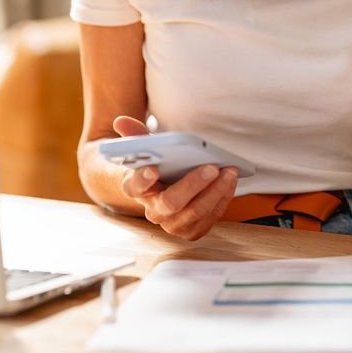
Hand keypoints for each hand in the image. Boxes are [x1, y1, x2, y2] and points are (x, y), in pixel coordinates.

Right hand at [112, 116, 238, 240]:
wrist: (165, 190)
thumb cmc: (157, 165)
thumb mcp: (146, 148)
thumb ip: (135, 134)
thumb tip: (121, 121)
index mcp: (136, 189)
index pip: (134, 187)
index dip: (142, 179)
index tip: (153, 167)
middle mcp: (153, 211)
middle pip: (171, 203)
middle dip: (193, 185)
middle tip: (211, 167)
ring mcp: (172, 224)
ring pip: (195, 211)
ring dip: (215, 191)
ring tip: (229, 171)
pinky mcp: (192, 230)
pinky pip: (210, 217)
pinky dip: (222, 198)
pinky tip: (230, 181)